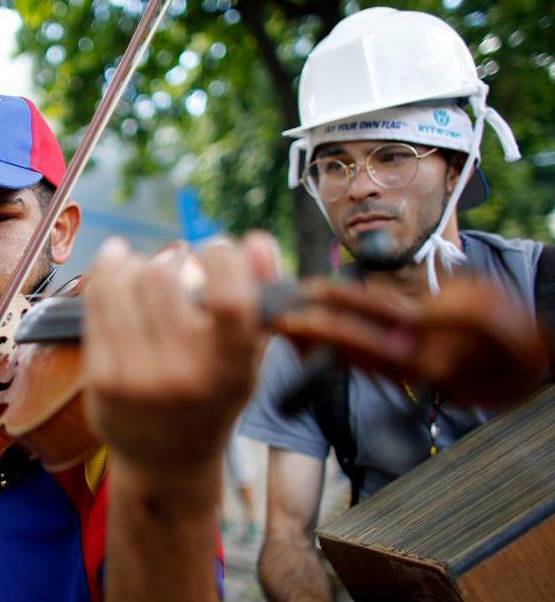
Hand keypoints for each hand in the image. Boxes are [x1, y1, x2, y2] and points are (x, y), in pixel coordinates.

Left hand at [83, 233, 278, 475]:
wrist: (167, 462)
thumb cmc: (214, 397)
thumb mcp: (248, 357)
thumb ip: (261, 298)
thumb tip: (256, 243)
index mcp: (231, 371)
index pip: (230, 298)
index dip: (223, 257)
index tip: (217, 251)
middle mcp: (183, 377)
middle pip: (164, 277)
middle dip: (172, 259)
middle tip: (177, 267)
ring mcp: (136, 378)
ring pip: (125, 281)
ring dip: (135, 263)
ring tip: (144, 270)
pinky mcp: (102, 378)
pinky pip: (97, 301)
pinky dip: (107, 273)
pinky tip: (117, 269)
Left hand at [274, 277, 546, 406]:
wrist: (525, 364)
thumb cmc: (507, 334)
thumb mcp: (486, 313)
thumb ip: (450, 314)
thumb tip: (417, 318)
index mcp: (426, 352)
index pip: (372, 326)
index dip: (339, 308)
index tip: (308, 295)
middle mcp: (408, 364)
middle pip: (350, 346)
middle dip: (313, 332)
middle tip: (278, 317)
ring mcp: (404, 369)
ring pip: (351, 354)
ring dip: (318, 340)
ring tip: (287, 324)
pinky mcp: (405, 368)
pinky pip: (365, 357)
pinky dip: (339, 344)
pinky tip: (316, 333)